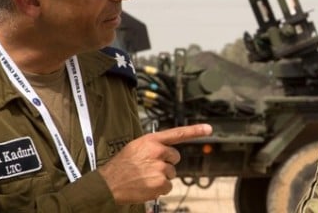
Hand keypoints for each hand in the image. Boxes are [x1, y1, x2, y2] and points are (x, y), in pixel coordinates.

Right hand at [97, 123, 211, 204]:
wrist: (108, 184)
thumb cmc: (121, 166)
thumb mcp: (135, 147)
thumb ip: (152, 146)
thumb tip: (166, 150)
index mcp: (151, 141)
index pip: (177, 133)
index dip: (195, 131)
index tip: (209, 129)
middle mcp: (157, 152)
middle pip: (175, 158)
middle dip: (166, 163)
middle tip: (150, 168)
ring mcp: (159, 168)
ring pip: (171, 173)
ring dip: (161, 177)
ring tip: (145, 177)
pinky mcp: (160, 183)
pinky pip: (167, 186)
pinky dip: (159, 189)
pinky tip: (146, 186)